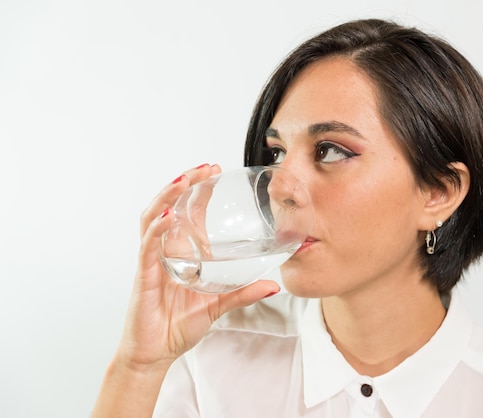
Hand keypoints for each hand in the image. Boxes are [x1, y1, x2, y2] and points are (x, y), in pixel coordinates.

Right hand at [117, 163, 279, 370]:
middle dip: (184, 183)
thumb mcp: (219, 306)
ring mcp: (152, 261)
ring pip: (153, 218)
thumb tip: (274, 285)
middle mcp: (165, 251)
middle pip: (169, 206)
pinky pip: (147, 246)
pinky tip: (168, 216)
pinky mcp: (144, 275)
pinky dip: (157, 229)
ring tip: (183, 180)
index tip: (214, 171)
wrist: (155, 353)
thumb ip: (244, 293)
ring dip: (167, 196)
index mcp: (182, 254)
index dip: (199, 191)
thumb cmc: (178, 327)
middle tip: (203, 167)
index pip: (189, 213)